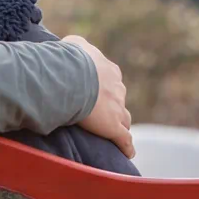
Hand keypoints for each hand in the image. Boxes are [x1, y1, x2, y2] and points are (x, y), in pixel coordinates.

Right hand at [64, 35, 132, 158]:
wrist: (72, 77)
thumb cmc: (70, 60)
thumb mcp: (73, 44)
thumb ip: (76, 44)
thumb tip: (70, 45)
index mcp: (110, 71)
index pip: (112, 83)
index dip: (105, 90)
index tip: (97, 94)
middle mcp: (118, 90)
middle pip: (119, 102)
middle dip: (113, 108)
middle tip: (102, 115)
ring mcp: (118, 110)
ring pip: (124, 120)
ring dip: (120, 126)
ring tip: (115, 134)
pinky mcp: (113, 128)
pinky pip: (124, 141)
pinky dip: (126, 147)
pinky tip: (127, 153)